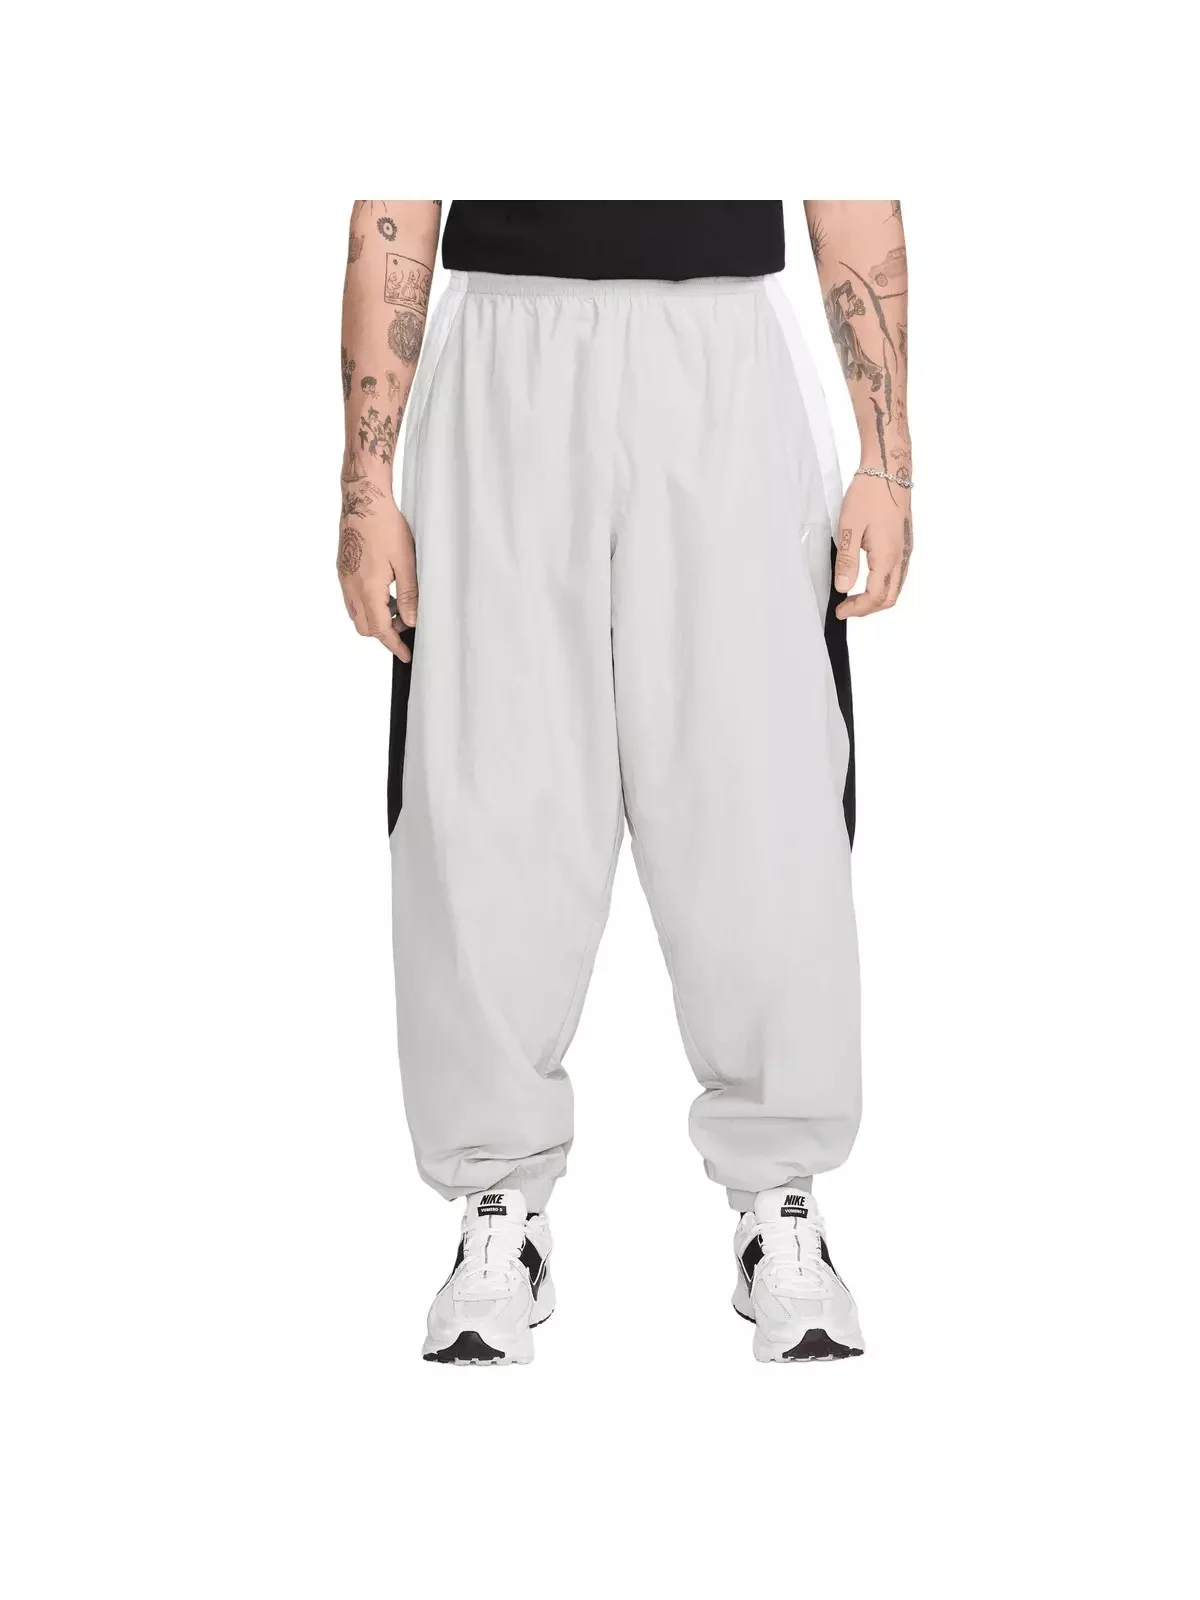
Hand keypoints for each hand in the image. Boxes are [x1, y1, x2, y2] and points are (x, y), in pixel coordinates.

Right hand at [337, 496, 417, 661]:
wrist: (362, 500)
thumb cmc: (384, 525)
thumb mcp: (405, 562)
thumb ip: (408, 595)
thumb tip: (411, 621)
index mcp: (367, 588)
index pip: (379, 629)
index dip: (394, 645)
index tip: (405, 654)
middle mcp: (351, 587)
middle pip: (365, 627)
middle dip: (385, 633)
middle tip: (406, 626)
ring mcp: (344, 579)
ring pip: (357, 614)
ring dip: (376, 618)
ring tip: (398, 606)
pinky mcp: (343, 570)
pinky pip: (353, 599)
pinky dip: (368, 604)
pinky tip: (385, 592)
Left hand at [833, 473, 913, 619]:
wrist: (889, 471)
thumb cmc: (869, 495)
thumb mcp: (849, 528)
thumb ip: (847, 561)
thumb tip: (844, 588)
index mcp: (887, 556)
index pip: (875, 596)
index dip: (857, 609)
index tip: (841, 611)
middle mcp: (901, 556)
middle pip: (890, 597)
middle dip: (868, 609)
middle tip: (847, 609)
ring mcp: (906, 550)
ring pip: (896, 587)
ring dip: (877, 598)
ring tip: (855, 598)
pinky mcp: (905, 542)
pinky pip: (899, 574)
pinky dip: (884, 585)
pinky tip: (868, 580)